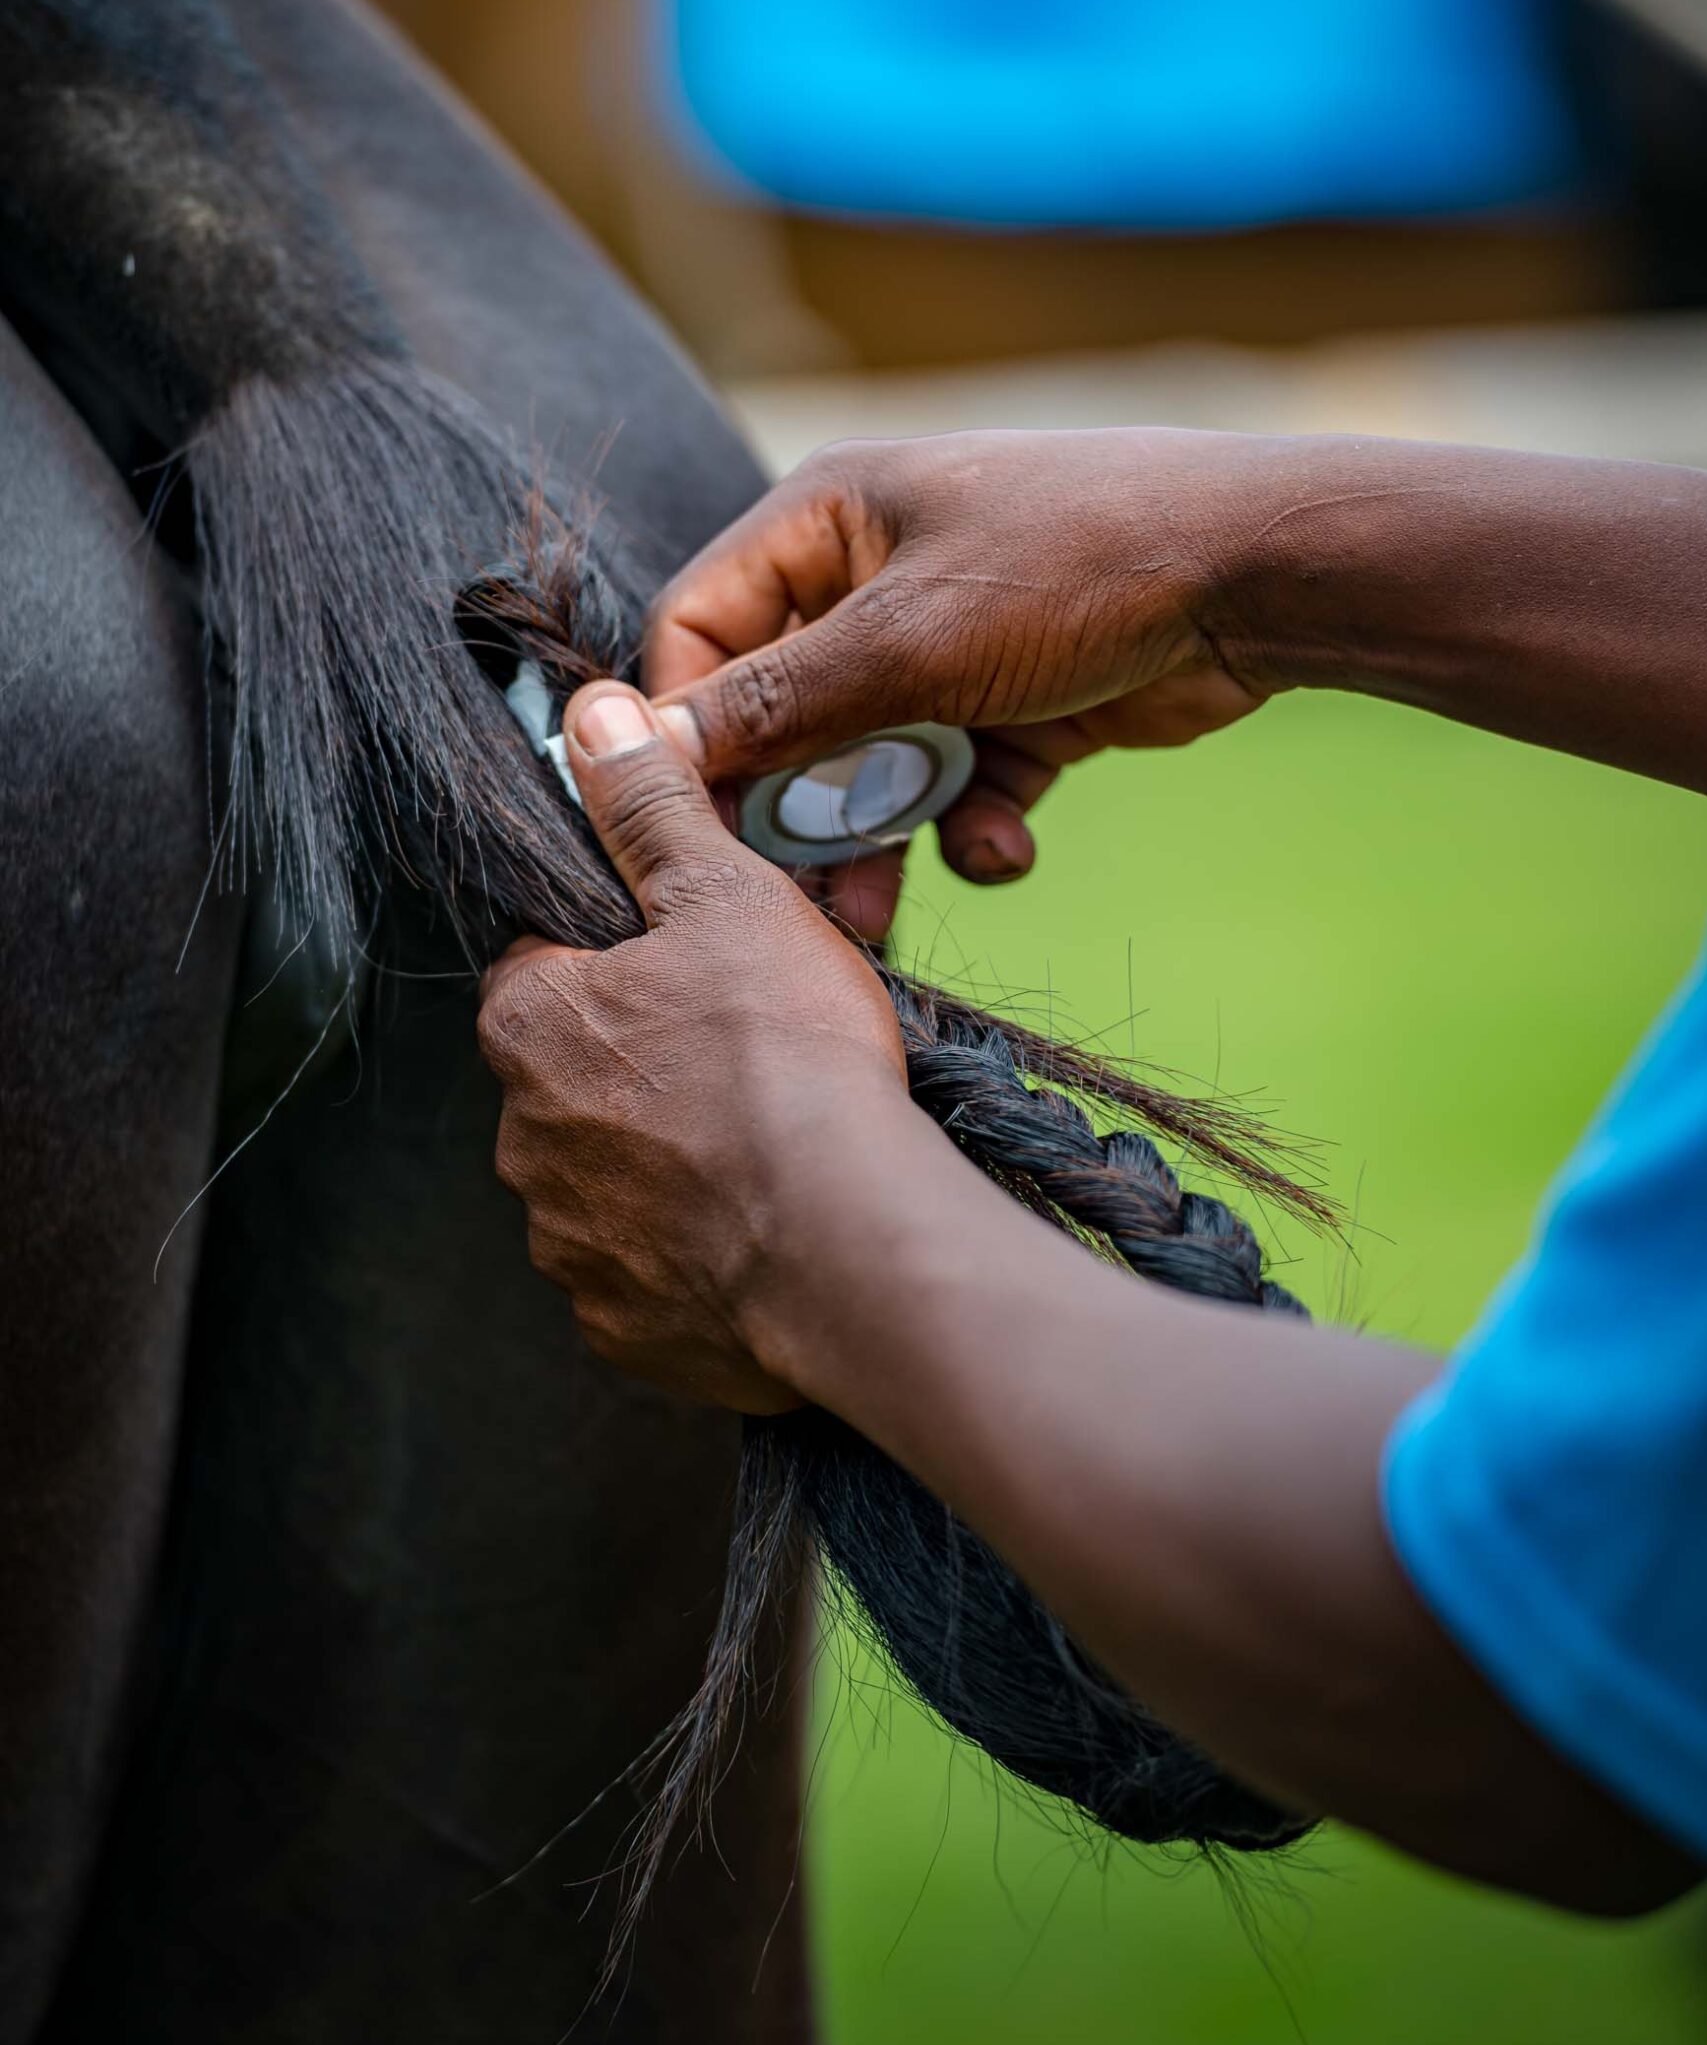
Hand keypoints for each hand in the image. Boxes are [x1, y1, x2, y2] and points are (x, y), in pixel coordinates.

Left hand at [476, 682, 910, 1412]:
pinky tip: (769, 1231)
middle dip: (648, 1063)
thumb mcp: (727, 896)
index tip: (696, 962)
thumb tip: (590, 716)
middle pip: (577, 1076)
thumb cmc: (785, 1062)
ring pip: (612, 1180)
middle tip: (753, 1055)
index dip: (623, 952)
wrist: (846, 1254)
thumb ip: (652, 808)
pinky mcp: (623, 1328)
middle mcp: (521, 1141)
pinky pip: (650, 1276)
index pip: (545, 962)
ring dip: (670, 1165)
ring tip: (774, 1149)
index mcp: (529, 1023)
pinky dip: (697, 1256)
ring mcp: (568, 1245)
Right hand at [643, 428, 1278, 936]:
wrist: (1259, 578)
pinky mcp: (1020, 707)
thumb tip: (645, 745)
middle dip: (791, 808)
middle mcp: (876, 580)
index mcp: (827, 521)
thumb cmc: (1075, 567)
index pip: (702, 628)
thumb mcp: (908, 642)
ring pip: (874, 766)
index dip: (683, 725)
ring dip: (877, 841)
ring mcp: (952, 647)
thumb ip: (777, 705)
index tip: (680, 817)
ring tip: (876, 919)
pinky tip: (1008, 849)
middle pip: (785, 715)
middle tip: (784, 893)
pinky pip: (964, 785)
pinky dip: (976, 827)